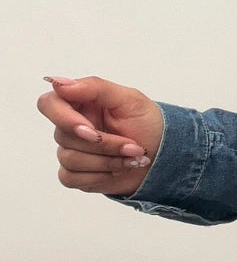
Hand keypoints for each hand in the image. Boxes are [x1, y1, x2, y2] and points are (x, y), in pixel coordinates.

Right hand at [37, 76, 164, 196]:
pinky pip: (71, 178)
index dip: (63, 118)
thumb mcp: (129, 99)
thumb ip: (95, 87)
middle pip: (64, 137)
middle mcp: (71, 126)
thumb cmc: (147, 123)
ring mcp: (71, 150)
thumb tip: (60, 83)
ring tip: (134, 156)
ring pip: (70, 159)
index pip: (49, 104)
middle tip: (133, 144)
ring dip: (108, 160)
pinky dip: (101, 175)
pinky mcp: (75, 173)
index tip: (90, 129)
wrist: (162, 154)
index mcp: (81, 103)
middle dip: (104, 144)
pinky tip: (120, 168)